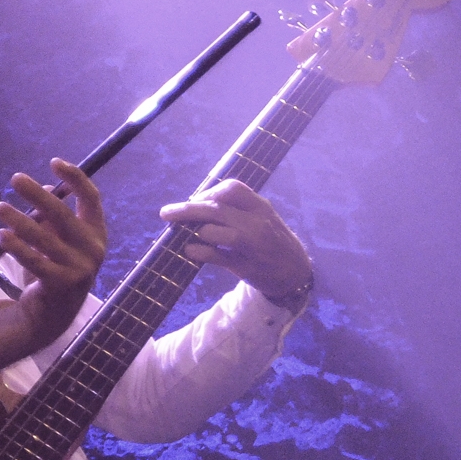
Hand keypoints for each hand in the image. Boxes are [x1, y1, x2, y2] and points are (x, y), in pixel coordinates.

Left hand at [0, 159, 107, 346]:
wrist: (52, 314)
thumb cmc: (54, 268)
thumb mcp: (57, 240)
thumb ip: (52, 217)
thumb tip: (44, 188)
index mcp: (96, 233)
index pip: (91, 198)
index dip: (76, 178)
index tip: (54, 163)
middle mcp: (93, 249)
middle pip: (64, 215)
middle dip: (38, 194)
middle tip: (16, 178)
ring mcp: (79, 268)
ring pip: (45, 238)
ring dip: (20, 220)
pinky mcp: (61, 285)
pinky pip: (35, 261)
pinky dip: (17, 247)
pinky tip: (2, 235)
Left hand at [158, 179, 309, 299]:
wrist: (295, 271)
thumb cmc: (271, 239)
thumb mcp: (263, 216)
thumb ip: (238, 208)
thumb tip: (198, 202)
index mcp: (261, 207)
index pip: (232, 188)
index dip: (208, 192)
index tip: (195, 200)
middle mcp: (256, 223)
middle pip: (215, 209)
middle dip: (186, 210)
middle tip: (165, 213)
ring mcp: (251, 246)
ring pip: (215, 231)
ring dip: (195, 231)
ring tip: (183, 233)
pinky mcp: (245, 266)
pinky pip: (216, 257)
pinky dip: (198, 252)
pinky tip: (188, 250)